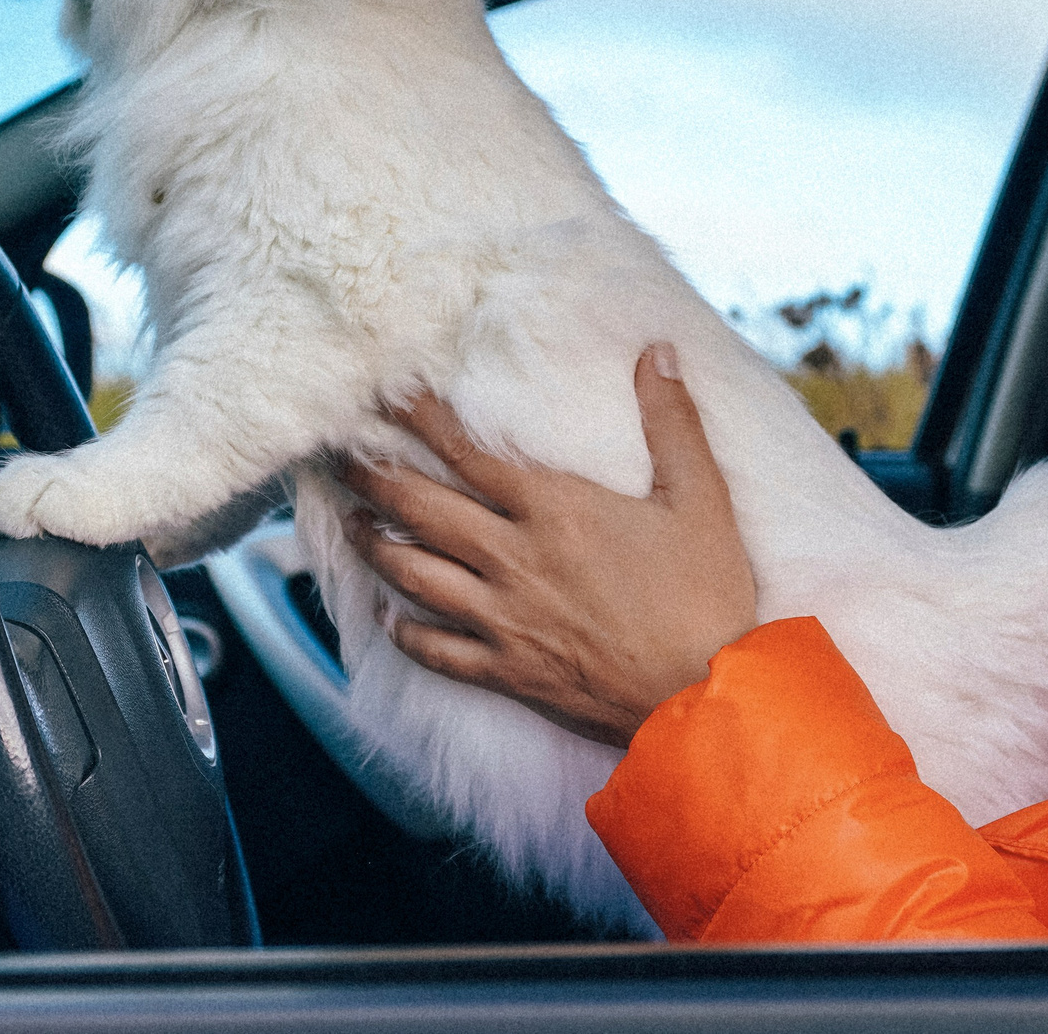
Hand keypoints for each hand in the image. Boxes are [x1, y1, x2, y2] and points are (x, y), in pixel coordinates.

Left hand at [340, 346, 757, 747]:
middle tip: (340, 453)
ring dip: (377, 544)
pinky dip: (404, 630)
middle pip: (420, 509)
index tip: (389, 394)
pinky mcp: (506, 671)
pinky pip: (434, 650)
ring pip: (414, 575)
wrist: (702, 694)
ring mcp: (503, 619)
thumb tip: (660, 351)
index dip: (422, 419)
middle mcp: (514, 559)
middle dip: (373, 475)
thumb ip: (672, 421)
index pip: (467, 453)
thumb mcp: (701, 497)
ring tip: (355, 522)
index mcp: (555, 509)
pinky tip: (391, 617)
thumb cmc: (706, 595)